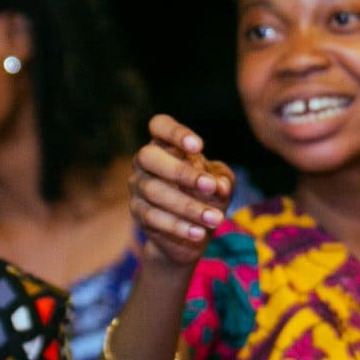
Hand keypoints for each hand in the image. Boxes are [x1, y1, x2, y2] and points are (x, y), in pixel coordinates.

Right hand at [130, 114, 233, 266]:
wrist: (191, 233)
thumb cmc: (206, 196)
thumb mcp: (221, 185)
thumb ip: (223, 180)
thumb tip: (220, 186)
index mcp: (165, 144)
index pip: (160, 125)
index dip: (175, 133)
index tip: (199, 147)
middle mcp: (145, 161)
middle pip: (149, 156)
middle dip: (180, 171)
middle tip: (209, 186)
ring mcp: (137, 186)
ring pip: (154, 191)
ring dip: (187, 206)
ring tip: (216, 219)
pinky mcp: (137, 212)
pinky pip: (153, 217)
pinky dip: (178, 226)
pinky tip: (199, 233)